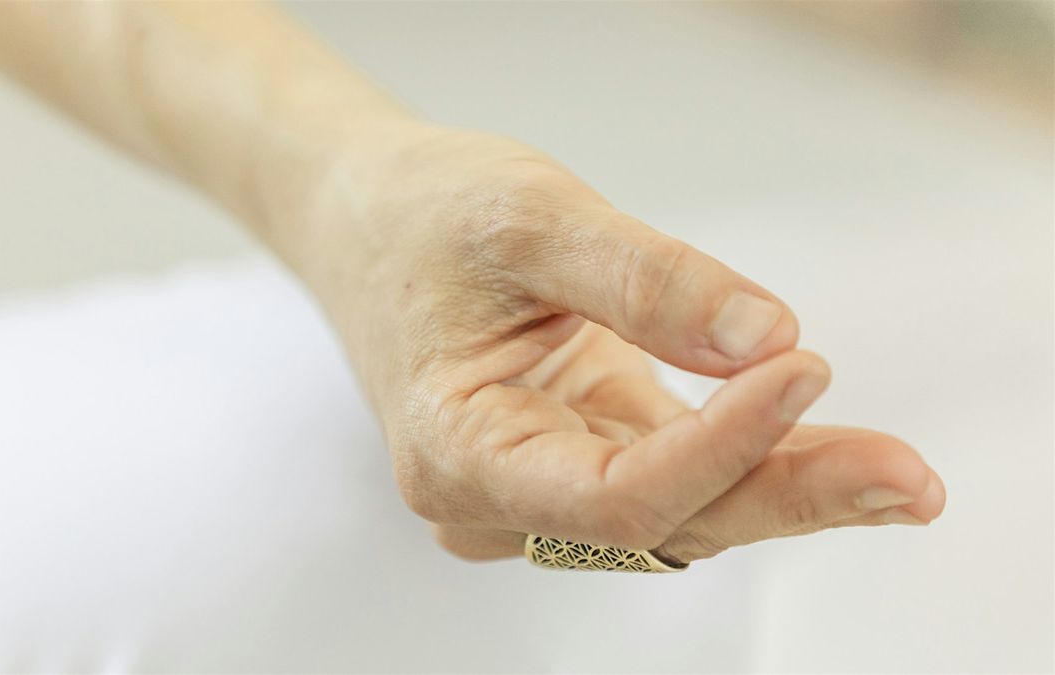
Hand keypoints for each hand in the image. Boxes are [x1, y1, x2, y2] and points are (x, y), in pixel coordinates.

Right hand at [309, 126, 944, 562]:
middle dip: (784, 494)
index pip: (611, 492)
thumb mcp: (528, 219)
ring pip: (677, 511)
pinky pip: (674, 477)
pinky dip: (750, 458)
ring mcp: (536, 486)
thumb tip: (766, 336)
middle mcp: (495, 497)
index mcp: (457, 452)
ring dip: (783, 486)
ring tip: (889, 470)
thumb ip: (644, 281)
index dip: (719, 445)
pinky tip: (824, 444)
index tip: (801, 368)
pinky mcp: (574, 455)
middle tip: (903, 479)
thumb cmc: (424, 217)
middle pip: (661, 521)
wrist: (370, 221)